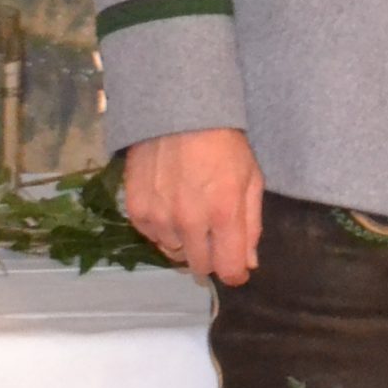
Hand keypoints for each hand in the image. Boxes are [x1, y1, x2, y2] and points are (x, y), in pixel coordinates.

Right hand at [122, 127, 262, 285]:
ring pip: (175, 253)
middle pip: (200, 267)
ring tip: (192, 213)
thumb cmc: (223, 144)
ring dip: (186, 243)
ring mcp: (159, 219)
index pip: (229, 267)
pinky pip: (153, 238)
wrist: (177, 115)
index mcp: (223, 214)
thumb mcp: (251, 178)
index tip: (238, 269)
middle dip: (212, 258)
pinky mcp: (136, 213)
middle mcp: (189, 223)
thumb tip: (249, 262)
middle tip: (215, 237)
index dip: (236, 273)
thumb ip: (251, 224)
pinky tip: (172, 207)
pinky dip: (164, 230)